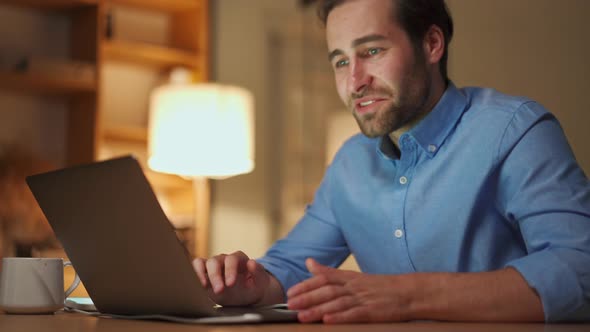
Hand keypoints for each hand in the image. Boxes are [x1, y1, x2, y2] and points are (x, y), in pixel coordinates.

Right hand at [192, 251, 269, 305]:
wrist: (248, 294)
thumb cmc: (254, 287)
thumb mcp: (261, 282)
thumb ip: (258, 273)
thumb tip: (252, 262)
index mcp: (239, 259)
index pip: (232, 259)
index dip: (230, 270)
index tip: (230, 284)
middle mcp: (224, 259)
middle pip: (215, 261)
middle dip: (215, 275)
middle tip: (219, 290)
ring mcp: (214, 265)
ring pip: (203, 263)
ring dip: (202, 275)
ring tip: (204, 287)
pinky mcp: (205, 273)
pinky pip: (196, 267)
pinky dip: (195, 274)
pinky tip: (197, 285)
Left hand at [287, 258, 413, 322]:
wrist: (409, 293)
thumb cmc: (380, 287)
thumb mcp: (353, 276)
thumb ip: (330, 271)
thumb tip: (309, 262)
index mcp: (349, 277)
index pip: (324, 278)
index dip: (306, 285)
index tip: (291, 292)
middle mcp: (354, 286)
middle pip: (327, 290)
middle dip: (307, 297)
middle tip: (290, 305)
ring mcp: (363, 298)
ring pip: (337, 303)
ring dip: (318, 309)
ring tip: (302, 316)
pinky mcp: (373, 311)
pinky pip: (354, 314)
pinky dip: (340, 317)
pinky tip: (328, 321)